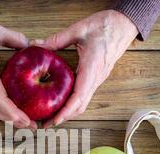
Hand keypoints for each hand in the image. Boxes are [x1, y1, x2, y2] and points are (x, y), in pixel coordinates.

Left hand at [35, 10, 137, 127]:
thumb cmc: (105, 26)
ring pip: (83, 103)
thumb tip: (36, 44)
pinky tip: (61, 103)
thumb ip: (56, 39)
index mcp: (91, 68)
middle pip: (80, 106)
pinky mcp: (97, 78)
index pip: (78, 97)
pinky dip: (72, 104)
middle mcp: (96, 78)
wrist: (124, 25)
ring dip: (68, 113)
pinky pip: (84, 95)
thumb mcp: (79, 29)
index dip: (65, 112)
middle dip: (64, 118)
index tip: (54, 120)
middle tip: (46, 123)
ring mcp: (98, 79)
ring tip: (51, 117)